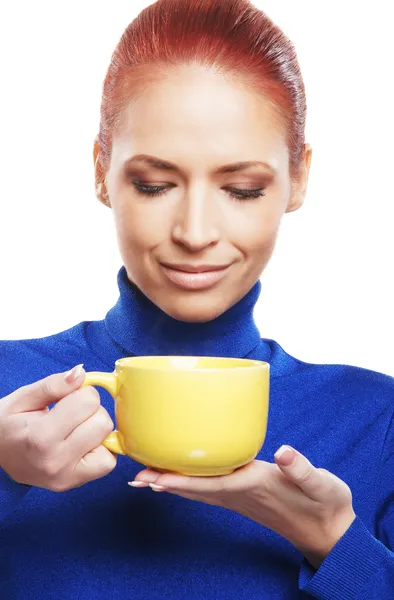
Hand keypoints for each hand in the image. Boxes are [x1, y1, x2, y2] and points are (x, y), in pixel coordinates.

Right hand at [0, 365, 115, 490]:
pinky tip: (81, 444)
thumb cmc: (8, 424)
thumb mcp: (23, 398)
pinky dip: (100, 450)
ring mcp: (66, 477)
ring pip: (110, 443)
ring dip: (97, 431)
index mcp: (40, 437)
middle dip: (91, 411)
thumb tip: (81, 373)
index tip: (67, 398)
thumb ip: (53, 385)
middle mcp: (56, 461)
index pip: (88, 402)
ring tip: (74, 430)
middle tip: (71, 414)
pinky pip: (108, 463)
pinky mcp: (74, 484)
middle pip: (103, 422)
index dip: (81, 392)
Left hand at [130, 446, 355, 568]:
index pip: (211, 485)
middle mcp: (241, 494)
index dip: (182, 482)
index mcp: (256, 486)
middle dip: (165, 483)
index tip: (155, 479)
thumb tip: (285, 453)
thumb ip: (302, 469)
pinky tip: (178, 478)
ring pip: (198, 491)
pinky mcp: (244, 495)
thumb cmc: (324, 504)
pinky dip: (187, 484)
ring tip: (144, 478)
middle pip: (195, 490)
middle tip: (135, 477)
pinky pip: (208, 490)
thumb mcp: (322, 485)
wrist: (328, 531)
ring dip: (171, 484)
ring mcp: (240, 497)